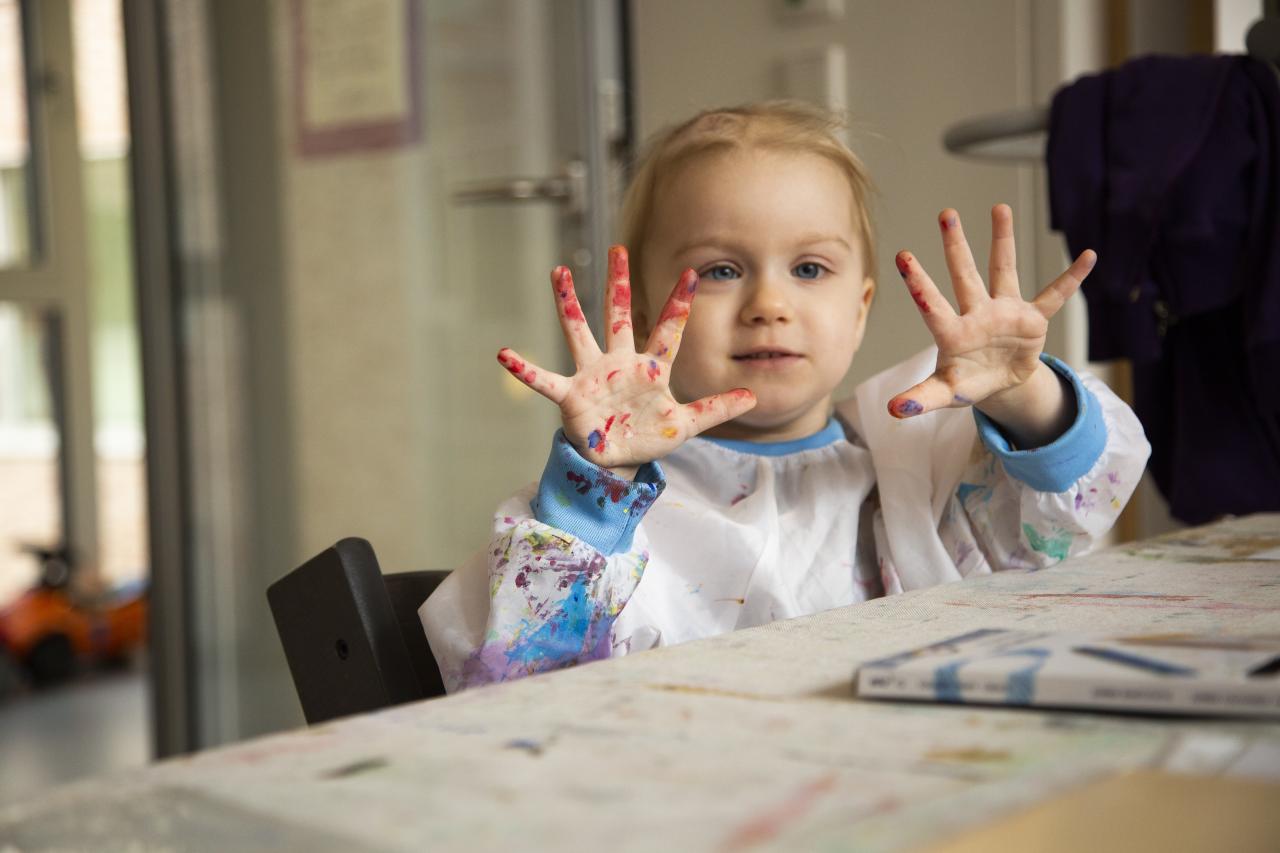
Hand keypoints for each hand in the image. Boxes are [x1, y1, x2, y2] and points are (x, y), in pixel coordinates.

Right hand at [497, 246, 755, 472]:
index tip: (691, 273)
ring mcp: (593, 376)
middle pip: (619, 315)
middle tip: (619, 248)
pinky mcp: (571, 396)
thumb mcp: (686, 425)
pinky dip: (524, 369)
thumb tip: (754, 397)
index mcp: (650, 368)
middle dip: (619, 283)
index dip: (679, 304)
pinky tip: (504, 354)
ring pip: (579, 332)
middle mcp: (620, 363)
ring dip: (569, 304)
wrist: (616, 461)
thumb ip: (716, 409)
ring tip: (558, 272)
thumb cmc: (647, 436)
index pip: (669, 330)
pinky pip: (544, 380)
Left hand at [888, 205, 1095, 444]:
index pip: (932, 305)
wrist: (997, 383)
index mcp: (952, 332)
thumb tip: (892, 410)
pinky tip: (1089, 256)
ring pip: (1003, 269)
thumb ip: (920, 399)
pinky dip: (1072, 279)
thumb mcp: (944, 393)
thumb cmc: (965, 383)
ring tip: (999, 208)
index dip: (918, 283)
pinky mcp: (1032, 319)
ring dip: (1002, 240)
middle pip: (964, 275)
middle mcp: (976, 313)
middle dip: (955, 246)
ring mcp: (1004, 312)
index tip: (902, 256)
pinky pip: (1054, 296)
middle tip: (946, 212)